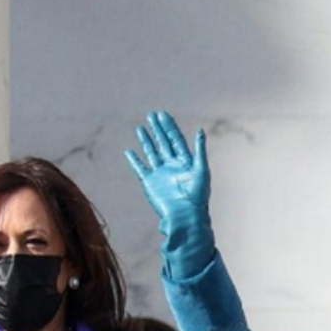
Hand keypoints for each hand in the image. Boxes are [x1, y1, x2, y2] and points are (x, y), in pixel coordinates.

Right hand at [123, 110, 216, 280]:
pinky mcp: (150, 184)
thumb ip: (200, 150)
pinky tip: (129, 152)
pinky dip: (135, 161)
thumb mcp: (201, 170)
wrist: (185, 216)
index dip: (169, 126)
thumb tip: (200, 130)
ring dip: (146, 140)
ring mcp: (160, 174)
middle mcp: (172, 166)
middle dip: (158, 129)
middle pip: (163, 143)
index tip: (162, 115)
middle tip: (152, 114)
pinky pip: (141, 169)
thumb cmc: (197, 196)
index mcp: (185, 162)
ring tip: (140, 127)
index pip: (175, 139)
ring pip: (151, 153)